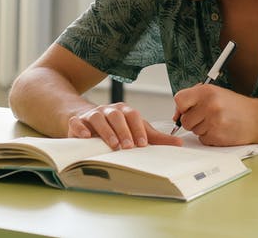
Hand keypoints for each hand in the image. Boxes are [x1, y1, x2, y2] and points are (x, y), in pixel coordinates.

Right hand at [67, 102, 182, 149]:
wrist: (88, 122)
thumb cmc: (117, 128)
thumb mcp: (136, 131)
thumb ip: (155, 138)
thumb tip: (179, 143)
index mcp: (124, 111)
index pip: (133, 116)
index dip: (138, 129)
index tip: (142, 143)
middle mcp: (108, 110)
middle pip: (116, 116)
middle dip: (123, 131)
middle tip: (128, 146)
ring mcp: (92, 115)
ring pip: (98, 118)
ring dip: (106, 131)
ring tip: (113, 145)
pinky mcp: (77, 121)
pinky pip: (77, 122)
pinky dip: (81, 128)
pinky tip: (87, 136)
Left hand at [172, 84, 257, 145]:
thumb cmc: (236, 106)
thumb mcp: (215, 93)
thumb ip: (194, 99)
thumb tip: (177, 113)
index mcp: (206, 91)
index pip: (179, 100)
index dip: (182, 107)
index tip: (188, 109)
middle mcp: (209, 105)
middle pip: (185, 120)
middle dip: (192, 120)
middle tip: (207, 116)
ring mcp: (213, 121)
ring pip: (193, 131)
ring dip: (202, 129)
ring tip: (217, 122)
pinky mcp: (217, 136)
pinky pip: (202, 140)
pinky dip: (209, 137)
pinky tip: (220, 130)